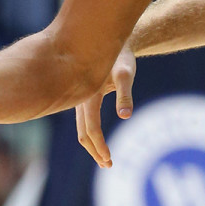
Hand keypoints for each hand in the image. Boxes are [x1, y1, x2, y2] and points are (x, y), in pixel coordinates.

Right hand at [75, 47, 136, 167]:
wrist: (115, 40)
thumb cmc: (122, 56)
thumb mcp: (126, 73)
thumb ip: (125, 94)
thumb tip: (126, 116)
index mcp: (88, 94)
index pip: (91, 129)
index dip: (100, 146)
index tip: (110, 160)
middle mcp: (79, 98)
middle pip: (83, 133)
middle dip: (95, 151)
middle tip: (109, 165)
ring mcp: (79, 98)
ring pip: (81, 128)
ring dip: (92, 145)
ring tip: (105, 158)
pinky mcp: (83, 97)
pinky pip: (83, 120)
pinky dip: (90, 134)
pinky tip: (98, 140)